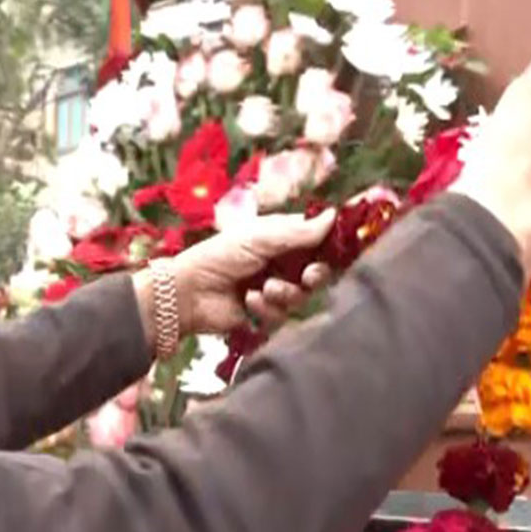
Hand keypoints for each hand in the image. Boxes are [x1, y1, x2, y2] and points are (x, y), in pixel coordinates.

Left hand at [134, 213, 333, 338]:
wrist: (189, 292)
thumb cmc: (220, 256)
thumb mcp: (261, 237)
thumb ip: (298, 231)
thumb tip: (333, 216)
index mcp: (281, 238)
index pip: (317, 240)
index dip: (330, 245)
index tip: (341, 249)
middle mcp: (281, 263)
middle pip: (317, 272)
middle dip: (315, 276)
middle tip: (308, 277)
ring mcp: (273, 289)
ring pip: (301, 297)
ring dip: (285, 294)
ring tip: (264, 290)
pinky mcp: (264, 314)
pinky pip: (282, 315)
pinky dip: (267, 309)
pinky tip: (248, 302)